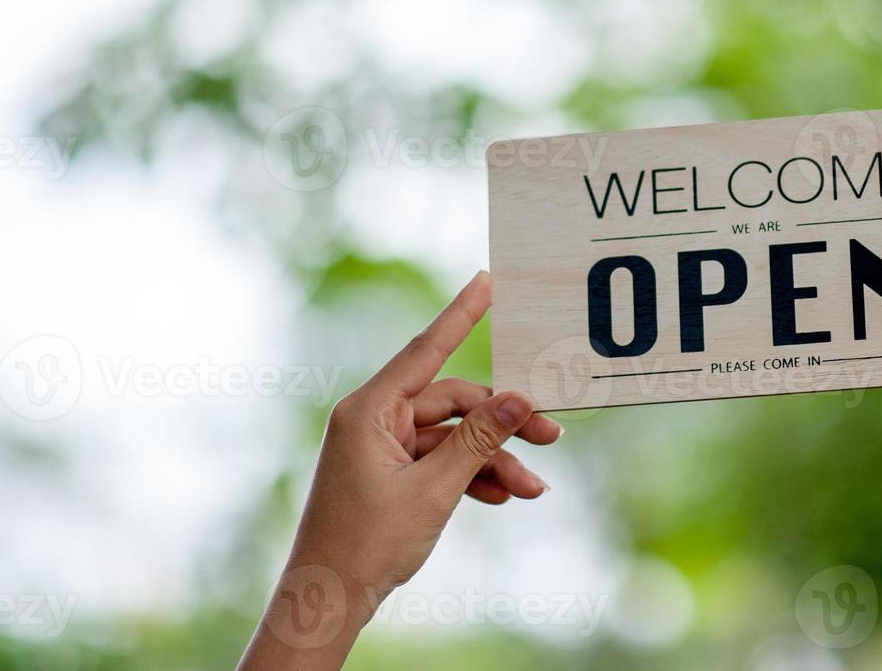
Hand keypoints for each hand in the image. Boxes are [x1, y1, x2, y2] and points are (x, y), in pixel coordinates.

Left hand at [239, 270, 561, 669]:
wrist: (329, 602)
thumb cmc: (367, 545)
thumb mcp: (434, 490)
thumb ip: (479, 440)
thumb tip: (518, 398)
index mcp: (369, 410)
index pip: (426, 350)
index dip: (461, 315)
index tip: (486, 280)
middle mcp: (374, 420)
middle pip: (453, 402)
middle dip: (502, 423)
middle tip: (552, 435)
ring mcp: (382, 448)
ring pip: (453, 437)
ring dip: (494, 460)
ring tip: (533, 489)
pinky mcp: (390, 474)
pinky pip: (441, 461)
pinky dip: (473, 477)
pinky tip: (506, 497)